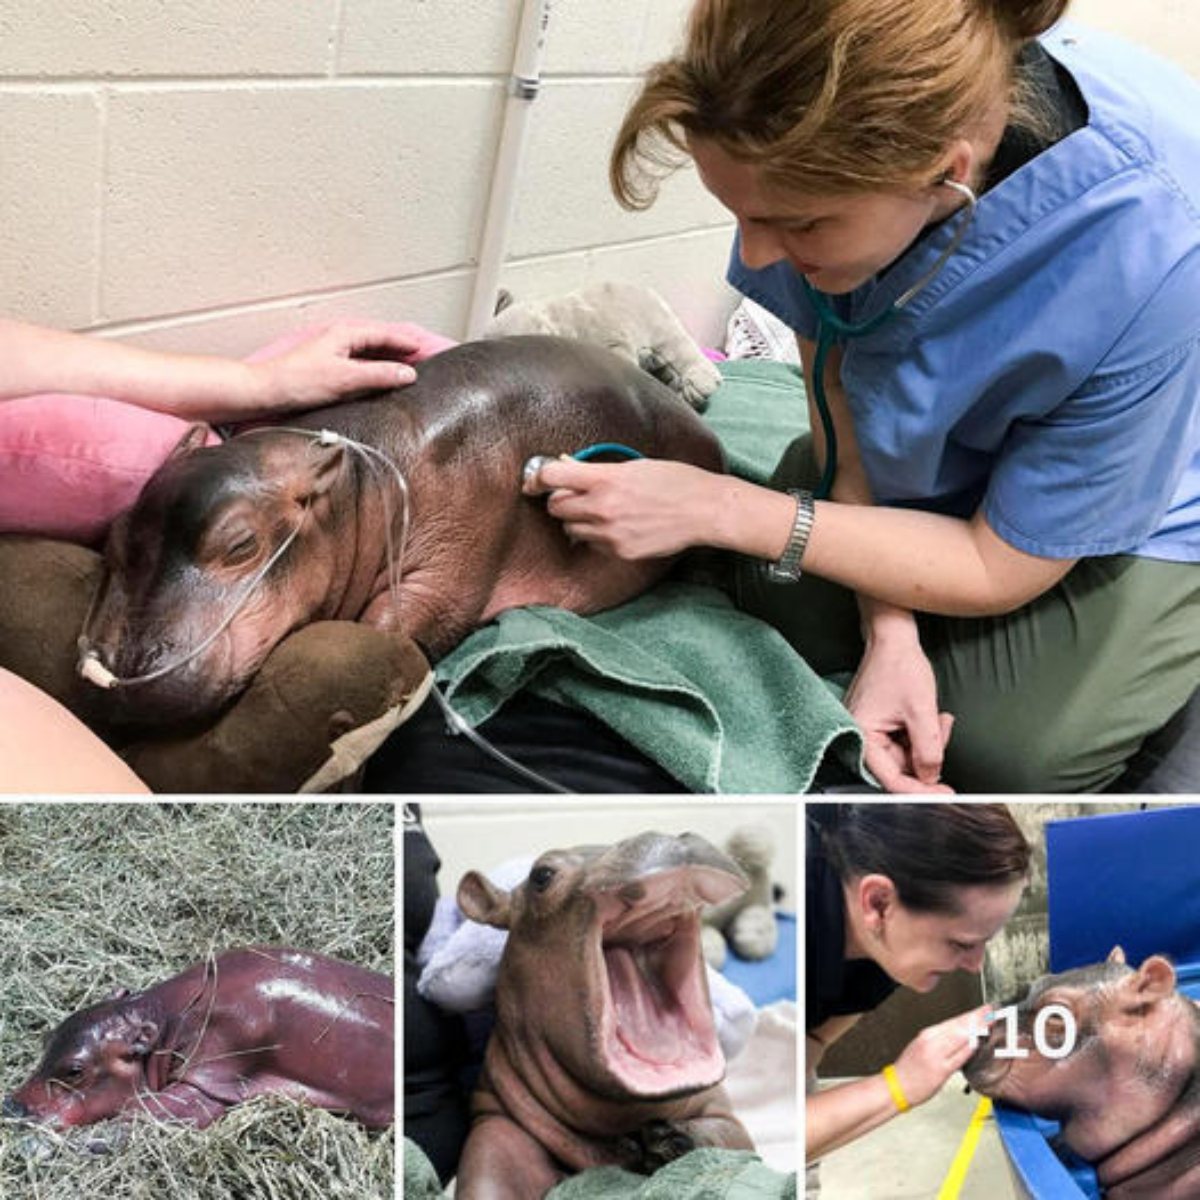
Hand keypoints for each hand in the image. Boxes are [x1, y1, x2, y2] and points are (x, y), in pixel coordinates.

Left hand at [248, 319, 451, 413]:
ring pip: (372, 352)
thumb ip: (380, 375)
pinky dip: (377, 370)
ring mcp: (336, 352)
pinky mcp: (330, 367)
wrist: (266, 392)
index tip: (428, 351)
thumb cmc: (297, 381)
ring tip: (409, 371)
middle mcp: (342, 338)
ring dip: (390, 360)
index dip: (409, 343)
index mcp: (347, 333)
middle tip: (425, 360)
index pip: (387, 335)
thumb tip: (408, 373)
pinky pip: (362, 364)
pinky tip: (382, 381)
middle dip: (403, 349)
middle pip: (381, 341)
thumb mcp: (346, 378)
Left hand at [525, 456, 723, 559]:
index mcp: (605, 479)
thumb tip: (566, 465)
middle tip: (573, 496)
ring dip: (576, 520)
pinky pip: (592, 544)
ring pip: (570, 529)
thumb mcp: (634, 465)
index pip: (552, 477)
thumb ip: (598, 469)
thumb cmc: (674, 481)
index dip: (538, 478)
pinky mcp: (620, 552)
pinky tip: (617, 526)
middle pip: (555, 507)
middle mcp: (602, 508)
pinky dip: (596, 536)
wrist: (704, 510)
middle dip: (560, 500)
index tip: (535, 481)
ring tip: (599, 512)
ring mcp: (610, 533)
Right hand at [845, 633, 953, 792]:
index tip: (943, 795)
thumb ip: (928, 750)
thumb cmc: (899, 666)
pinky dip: (922, 733)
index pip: (890, 779)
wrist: (893, 638)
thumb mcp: (921, 711)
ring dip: (928, 741)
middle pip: (900, 767)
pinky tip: (932, 715)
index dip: (919, 790)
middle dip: (928, 755)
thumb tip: (931, 778)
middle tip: (944, 735)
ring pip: (906, 754)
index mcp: (862, 735)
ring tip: (939, 718)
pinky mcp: (880, 723)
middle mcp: (861, 736)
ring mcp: (870, 729)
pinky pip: (904, 740)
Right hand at [893, 1005, 991, 1106]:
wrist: (897, 1086)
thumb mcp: (921, 1046)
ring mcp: (936, 1055)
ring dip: (976, 1030)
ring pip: (959, 1038)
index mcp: (927, 1034)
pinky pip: (958, 1058)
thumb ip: (940, 1040)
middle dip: (976, 1017)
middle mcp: (931, 1041)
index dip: (971, 1014)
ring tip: (989, 1023)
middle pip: (958, 1026)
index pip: (954, 1021)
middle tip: (990, 1011)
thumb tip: (962, 1035)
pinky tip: (977, 1044)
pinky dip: (969, 1049)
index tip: (983, 1010)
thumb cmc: (909, 1068)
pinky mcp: (940, 1070)